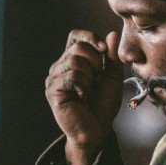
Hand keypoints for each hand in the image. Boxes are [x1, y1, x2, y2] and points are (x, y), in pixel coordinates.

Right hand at [44, 30, 123, 164]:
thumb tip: (112, 34)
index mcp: (73, 59)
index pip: (76, 36)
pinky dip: (83, 86)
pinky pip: (72, 76)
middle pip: (79, 47)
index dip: (90, 37)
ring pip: (75, 60)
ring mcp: (54, 78)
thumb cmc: (103, 104)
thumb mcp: (112, 77)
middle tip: (96, 82)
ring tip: (88, 91)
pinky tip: (82, 97)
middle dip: (96, 63)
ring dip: (90, 77)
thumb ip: (112, 56)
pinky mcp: (53, 90)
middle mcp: (60, 66)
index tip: (105, 50)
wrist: (97, 130)